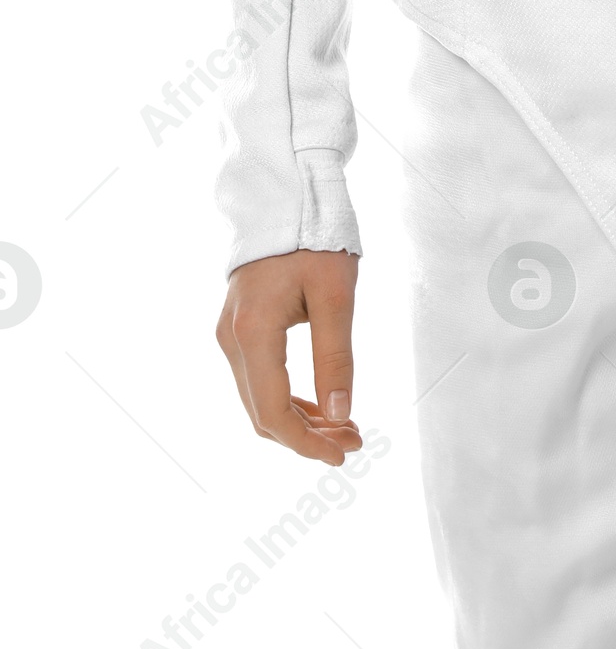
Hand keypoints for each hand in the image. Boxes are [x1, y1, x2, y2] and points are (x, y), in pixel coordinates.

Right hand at [216, 249, 361, 463]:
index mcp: (252, 332)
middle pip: (262, 412)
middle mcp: (231, 340)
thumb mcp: (335, 295)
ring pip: (259, 399)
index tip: (344, 452)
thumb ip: (336, 356)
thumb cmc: (314, 238)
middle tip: (353, 440)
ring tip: (344, 426)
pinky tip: (320, 403)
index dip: (306, 442)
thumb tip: (341, 415)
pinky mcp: (238, 328)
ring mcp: (230, 334)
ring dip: (298, 420)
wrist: (285, 195)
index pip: (272, 412)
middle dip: (307, 435)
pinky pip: (258, 378)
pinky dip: (287, 397)